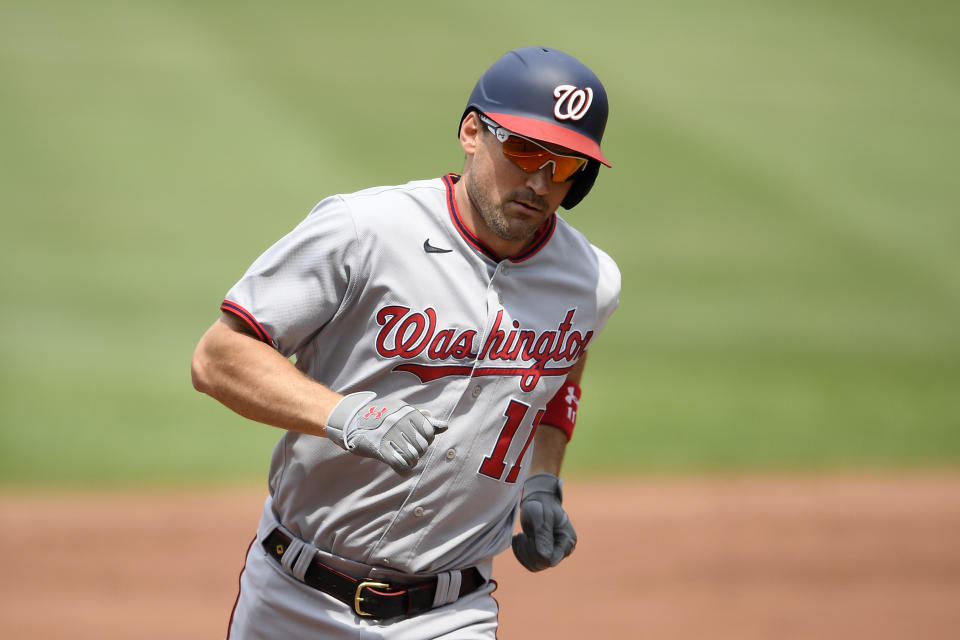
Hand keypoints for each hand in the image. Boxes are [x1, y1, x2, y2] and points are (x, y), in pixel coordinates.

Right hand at [325, 391, 445, 475]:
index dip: (425, 440)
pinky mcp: (379, 449)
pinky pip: (401, 466)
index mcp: (406, 412)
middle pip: (422, 446)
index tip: (416, 441)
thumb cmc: (378, 416)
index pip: (429, 432)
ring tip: (403, 458)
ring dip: (410, 462)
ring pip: (413, 458)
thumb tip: (445, 427)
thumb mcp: (400, 411)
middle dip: (417, 452)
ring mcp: (389, 435)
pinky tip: (402, 469)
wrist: (349, 419)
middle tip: (407, 451)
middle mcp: (399, 422)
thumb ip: (423, 419)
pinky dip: (404, 470)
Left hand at [511, 473, 576, 571]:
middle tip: (522, 535)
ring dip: (523, 553)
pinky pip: (530, 564)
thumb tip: (544, 557)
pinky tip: (519, 541)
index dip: (535, 552)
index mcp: (567, 541)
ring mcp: (553, 553)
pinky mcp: (543, 555)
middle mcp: (562, 550)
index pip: (550, 559)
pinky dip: (521, 554)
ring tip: (520, 537)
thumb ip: (543, 534)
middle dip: (527, 551)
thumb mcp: (542, 515)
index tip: (527, 536)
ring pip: (535, 566)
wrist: (537, 500)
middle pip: (542, 563)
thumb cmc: (541, 505)